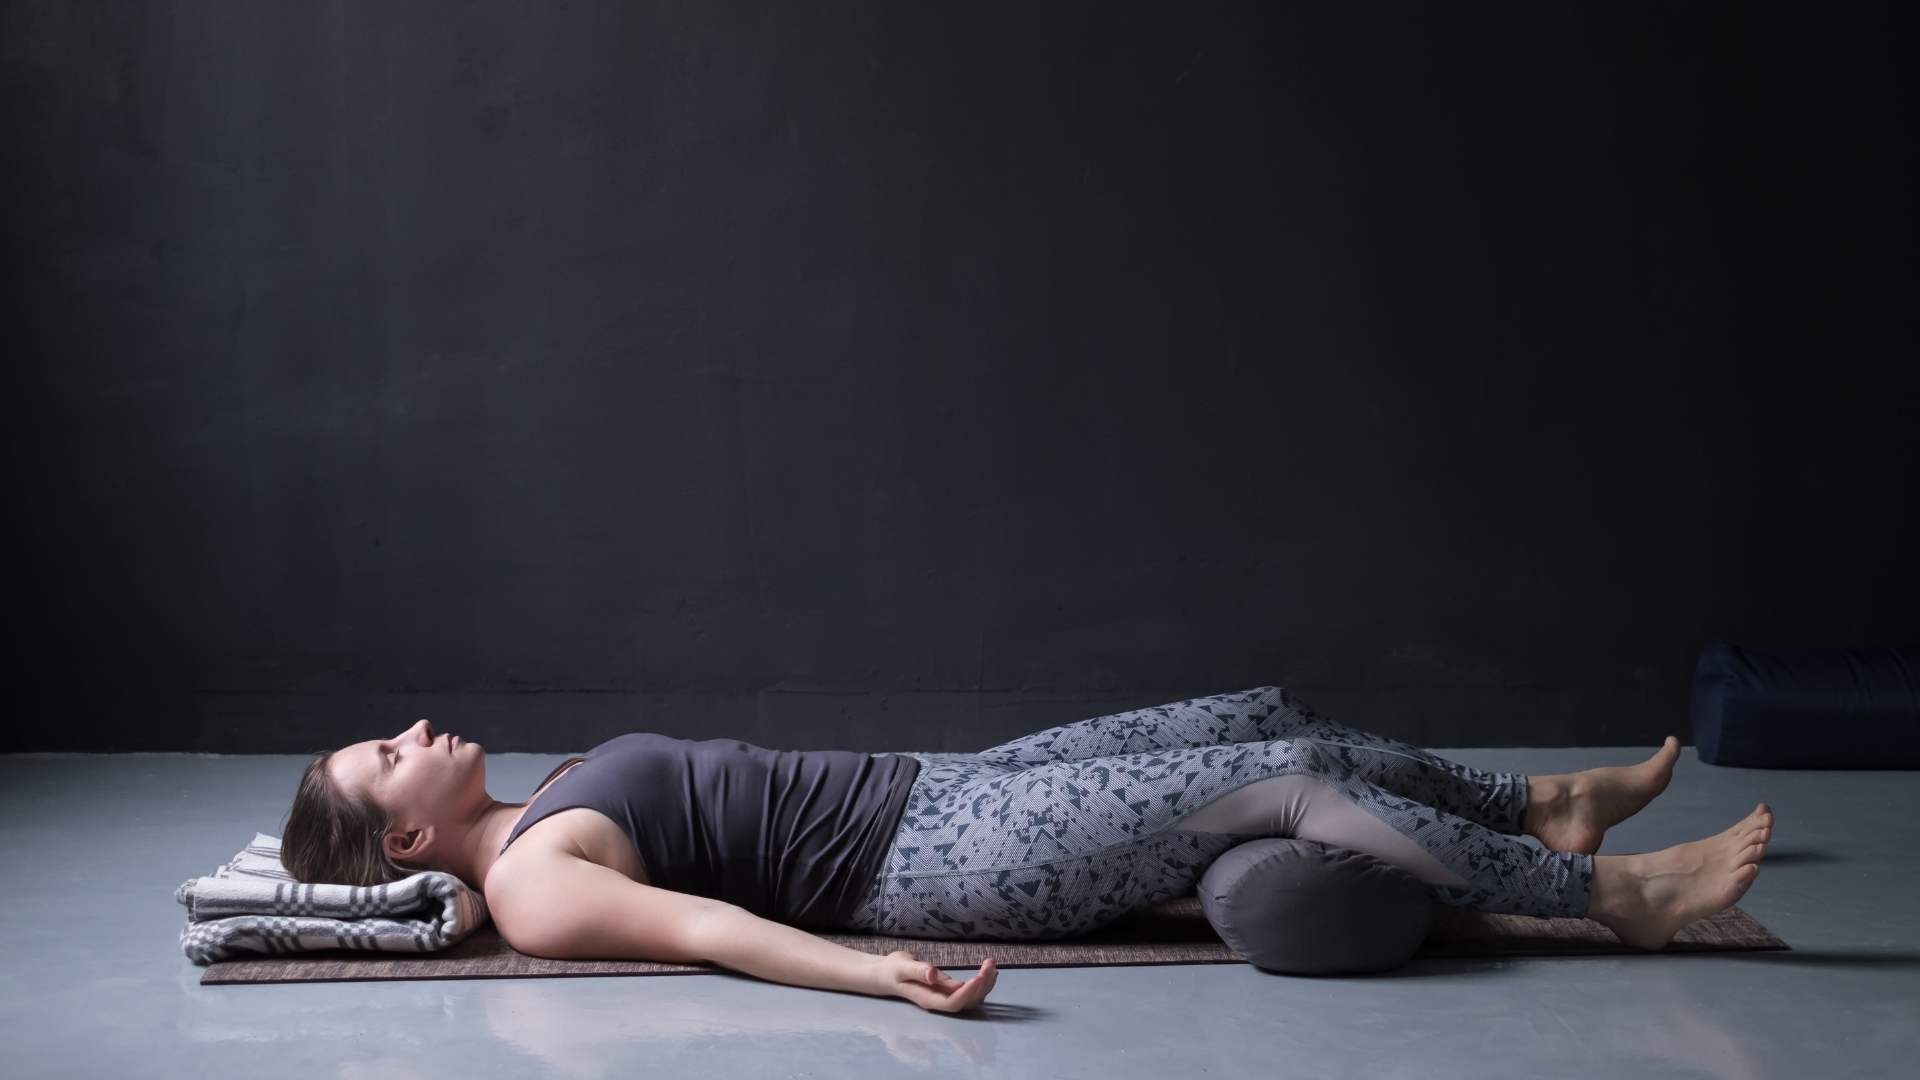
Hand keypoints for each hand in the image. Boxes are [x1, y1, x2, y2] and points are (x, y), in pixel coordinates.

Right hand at [876, 951, 997, 1011]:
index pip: (951, 1003)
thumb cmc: (893, 971)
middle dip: (981, 986)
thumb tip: (933, 975)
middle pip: (966, 1002)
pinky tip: (990, 970)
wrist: (888, 974)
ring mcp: (946, 997)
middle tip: (990, 965)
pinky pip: (970, 990)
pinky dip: (982, 981)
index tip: (978, 977)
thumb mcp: (901, 967)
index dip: (967, 993)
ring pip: (972, 997)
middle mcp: (940, 1002)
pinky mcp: (950, 989)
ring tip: (992, 964)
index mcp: (928, 999)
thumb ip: (917, 971)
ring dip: (985, 983)